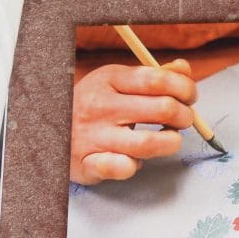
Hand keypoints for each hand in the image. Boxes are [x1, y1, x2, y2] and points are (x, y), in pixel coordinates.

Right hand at [70, 59, 196, 184]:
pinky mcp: (88, 164)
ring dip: (171, 143)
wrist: (48, 129)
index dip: (185, 88)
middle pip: (163, 109)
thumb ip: (154, 76)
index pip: (158, 80)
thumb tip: (184, 69)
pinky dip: (137, 166)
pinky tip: (137, 160)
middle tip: (184, 120)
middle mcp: (100, 106)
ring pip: (148, 143)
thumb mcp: (117, 82)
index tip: (190, 97)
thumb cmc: (94, 105)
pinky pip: (123, 168)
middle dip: (185, 116)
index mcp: (109, 79)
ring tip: (170, 140)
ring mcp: (93, 136)